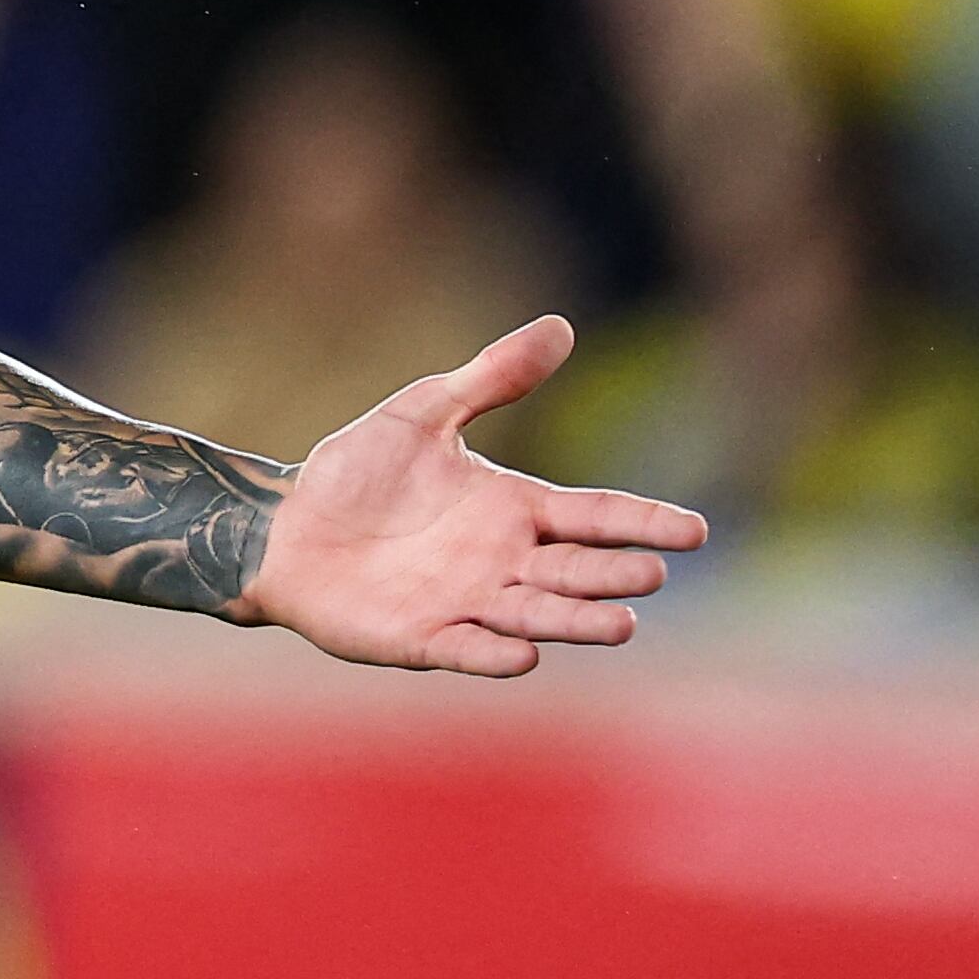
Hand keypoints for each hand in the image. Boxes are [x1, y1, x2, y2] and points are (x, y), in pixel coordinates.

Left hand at [243, 317, 707, 673]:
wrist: (283, 526)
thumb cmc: (357, 473)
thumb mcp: (423, 413)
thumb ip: (492, 379)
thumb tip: (559, 325)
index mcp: (515, 510)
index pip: (596, 515)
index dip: (643, 523)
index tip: (695, 530)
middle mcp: (505, 563)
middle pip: (576, 571)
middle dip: (614, 575)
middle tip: (650, 573)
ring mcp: (468, 604)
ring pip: (537, 616)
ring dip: (576, 622)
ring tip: (621, 623)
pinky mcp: (422, 639)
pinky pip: (466, 648)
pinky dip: (494, 654)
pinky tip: (524, 653)